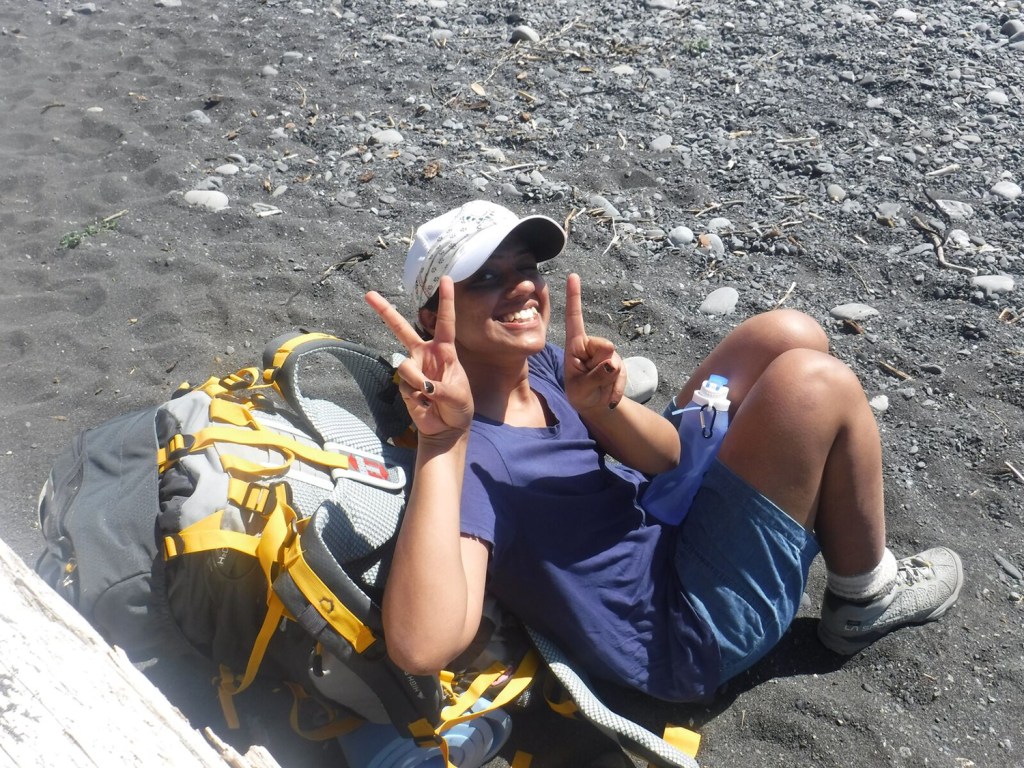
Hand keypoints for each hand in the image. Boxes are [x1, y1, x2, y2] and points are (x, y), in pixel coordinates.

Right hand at [365, 277, 472, 437]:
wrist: (447, 428)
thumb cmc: (458, 408)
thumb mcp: (458, 396)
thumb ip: (441, 387)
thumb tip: (422, 384)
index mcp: (444, 350)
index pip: (446, 321)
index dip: (446, 300)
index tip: (446, 278)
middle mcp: (425, 355)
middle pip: (402, 329)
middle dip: (385, 311)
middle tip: (368, 294)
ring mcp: (412, 369)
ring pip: (406, 366)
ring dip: (418, 382)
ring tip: (432, 396)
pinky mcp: (403, 385)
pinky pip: (404, 384)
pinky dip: (415, 395)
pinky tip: (424, 402)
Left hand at [563, 273, 625, 412]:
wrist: (595, 406)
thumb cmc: (580, 394)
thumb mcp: (581, 390)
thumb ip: (595, 376)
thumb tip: (612, 362)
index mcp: (574, 345)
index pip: (574, 318)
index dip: (574, 297)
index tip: (572, 275)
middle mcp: (591, 345)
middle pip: (604, 346)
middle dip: (601, 367)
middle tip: (592, 381)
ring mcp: (607, 353)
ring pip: (615, 362)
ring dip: (608, 381)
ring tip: (598, 389)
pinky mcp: (618, 362)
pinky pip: (622, 373)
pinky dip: (616, 389)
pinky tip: (608, 397)